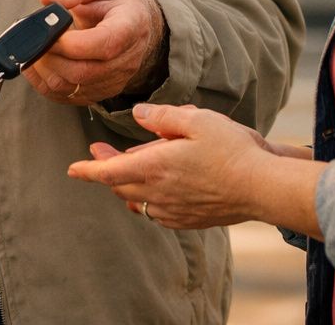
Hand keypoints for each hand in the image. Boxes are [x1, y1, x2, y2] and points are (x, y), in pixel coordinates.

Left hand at [20, 0, 165, 104]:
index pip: (106, 44)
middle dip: (52, 56)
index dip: (73, 43)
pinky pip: (68, 97)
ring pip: (73, 87)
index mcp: (131, 24)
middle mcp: (128, 57)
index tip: (51, 32)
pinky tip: (37, 63)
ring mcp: (116, 78)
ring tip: (36, 47)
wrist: (133, 18)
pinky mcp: (101, 91)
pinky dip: (45, 82)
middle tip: (36, 38)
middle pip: (85, 71)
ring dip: (46, 69)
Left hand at [66, 103, 270, 229]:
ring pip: (137, 200)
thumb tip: (137, 114)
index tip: (72, 168)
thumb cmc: (232, 150)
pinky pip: (156, 212)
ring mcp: (173, 211)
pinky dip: (147, 198)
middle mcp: (159, 193)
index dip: (88, 170)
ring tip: (129, 165)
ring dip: (127, 184)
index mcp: (155, 167)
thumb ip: (162, 117)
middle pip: (119, 186)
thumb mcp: (196, 120)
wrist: (262, 187)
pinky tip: (156, 187)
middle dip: (106, 169)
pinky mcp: (188, 221)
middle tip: (99, 152)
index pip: (109, 172)